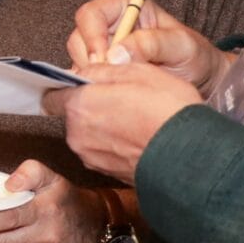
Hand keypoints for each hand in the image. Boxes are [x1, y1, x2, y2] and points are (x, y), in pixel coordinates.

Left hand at [52, 59, 206, 182]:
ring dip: (104, 124)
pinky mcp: (105, 172)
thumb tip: (86, 72)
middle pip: (74, 113)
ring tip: (135, 118)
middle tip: (123, 97)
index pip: (53, 94)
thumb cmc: (167, 112)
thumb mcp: (139, 72)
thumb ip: (104, 69)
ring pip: (89, 132)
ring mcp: (90, 156)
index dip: (67, 86)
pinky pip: (103, 150)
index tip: (83, 82)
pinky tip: (138, 136)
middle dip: (92, 104)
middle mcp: (77, 134)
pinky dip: (114, 143)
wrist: (190, 158)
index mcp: (79, 105)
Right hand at [66, 0, 230, 92]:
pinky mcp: (102, 68)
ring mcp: (103, 46)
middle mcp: (110, 22)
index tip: (103, 61)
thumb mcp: (180, 46)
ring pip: (78, 59)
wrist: (201, 77)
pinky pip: (85, 76)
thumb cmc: (194, 55)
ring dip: (94, 75)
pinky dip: (96, 86)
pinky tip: (116, 90)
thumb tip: (116, 54)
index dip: (92, 37)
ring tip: (123, 83)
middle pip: (78, 37)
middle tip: (114, 77)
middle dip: (92, 60)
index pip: (91, 14)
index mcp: (126, 4)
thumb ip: (151, 44)